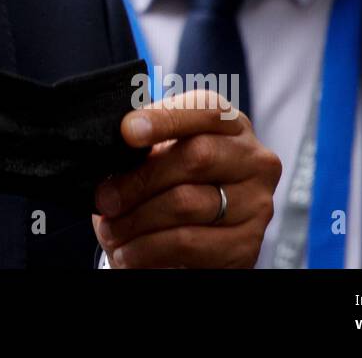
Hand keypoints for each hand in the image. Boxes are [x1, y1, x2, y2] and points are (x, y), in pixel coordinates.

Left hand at [92, 89, 280, 267]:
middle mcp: (253, 160)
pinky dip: (150, 249)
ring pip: (188, 204)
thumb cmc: (171, 182)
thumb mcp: (161, 153)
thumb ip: (146, 143)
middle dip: (140, 180)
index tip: (127, 132)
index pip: (205, 109)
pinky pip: (190, 243)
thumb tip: (115, 145)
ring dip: (138, 220)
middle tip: (105, 198)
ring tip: (111, 230)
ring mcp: (256, 203)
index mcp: (231, 124)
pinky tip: (130, 253)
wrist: (195, 235)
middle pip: (196, 157)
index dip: (165, 118)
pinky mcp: (247, 244)